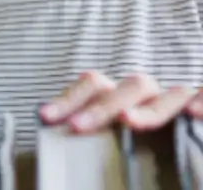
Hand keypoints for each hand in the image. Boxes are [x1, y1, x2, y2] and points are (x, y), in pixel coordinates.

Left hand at [40, 71, 202, 132]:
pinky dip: (201, 101)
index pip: (92, 86)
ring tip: (128, 121)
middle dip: (100, 108)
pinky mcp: (199, 105)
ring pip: (167, 95)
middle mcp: (148, 93)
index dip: (68, 99)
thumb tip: (53, 146)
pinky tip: (194, 114)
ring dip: (146, 110)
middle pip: (126, 88)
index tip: (44, 117)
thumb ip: (93, 135)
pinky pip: (202, 95)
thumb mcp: (113, 136)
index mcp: (120, 96)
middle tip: (76, 126)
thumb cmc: (143, 141)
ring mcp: (177, 99)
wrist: (180, 137)